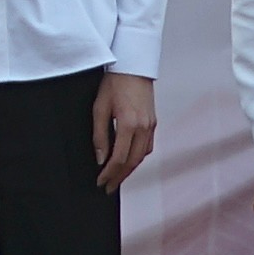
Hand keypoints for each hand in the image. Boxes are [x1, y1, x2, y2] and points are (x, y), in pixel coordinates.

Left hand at [94, 71, 156, 191]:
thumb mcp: (99, 108)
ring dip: (129, 169)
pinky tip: (129, 162)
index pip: (119, 158)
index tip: (100, 182)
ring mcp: (151, 126)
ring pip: (142, 156)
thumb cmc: (113, 84)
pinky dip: (138, 158)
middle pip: (132, 162)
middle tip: (108, 187)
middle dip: (119, 177)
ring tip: (116, 178)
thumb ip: (99, 135)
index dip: (109, 173)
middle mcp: (144, 128)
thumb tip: (100, 158)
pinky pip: (147, 147)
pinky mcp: (154, 123)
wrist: (133, 67)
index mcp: (129, 124)